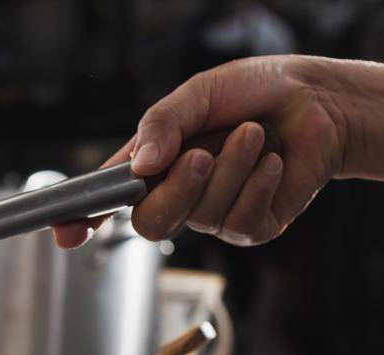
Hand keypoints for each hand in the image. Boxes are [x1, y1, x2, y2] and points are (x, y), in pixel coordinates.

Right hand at [54, 55, 349, 248]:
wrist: (317, 101)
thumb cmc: (254, 92)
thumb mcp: (199, 93)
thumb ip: (162, 125)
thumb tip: (142, 166)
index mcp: (153, 163)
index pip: (107, 199)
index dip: (82, 219)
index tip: (65, 233)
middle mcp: (178, 194)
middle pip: (150, 223)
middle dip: (176, 189)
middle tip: (203, 153)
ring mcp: (213, 214)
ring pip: (202, 216)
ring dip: (232, 169)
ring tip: (254, 135)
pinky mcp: (251, 227)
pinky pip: (240, 222)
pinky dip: (258, 184)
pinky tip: (274, 162)